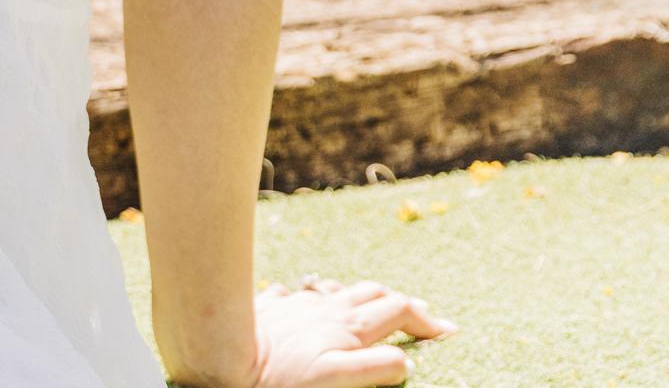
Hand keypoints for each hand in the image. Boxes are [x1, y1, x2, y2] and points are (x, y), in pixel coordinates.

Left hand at [244, 275, 459, 386]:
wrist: (221, 354)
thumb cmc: (277, 376)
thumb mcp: (333, 378)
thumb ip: (371, 367)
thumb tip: (405, 359)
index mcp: (347, 325)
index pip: (398, 310)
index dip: (426, 321)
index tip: (447, 332)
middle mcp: (326, 306)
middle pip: (374, 294)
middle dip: (401, 303)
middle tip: (420, 316)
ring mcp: (299, 302)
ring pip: (339, 290)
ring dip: (362, 296)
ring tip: (372, 305)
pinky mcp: (273, 306)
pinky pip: (300, 294)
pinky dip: (317, 299)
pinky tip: (312, 304)